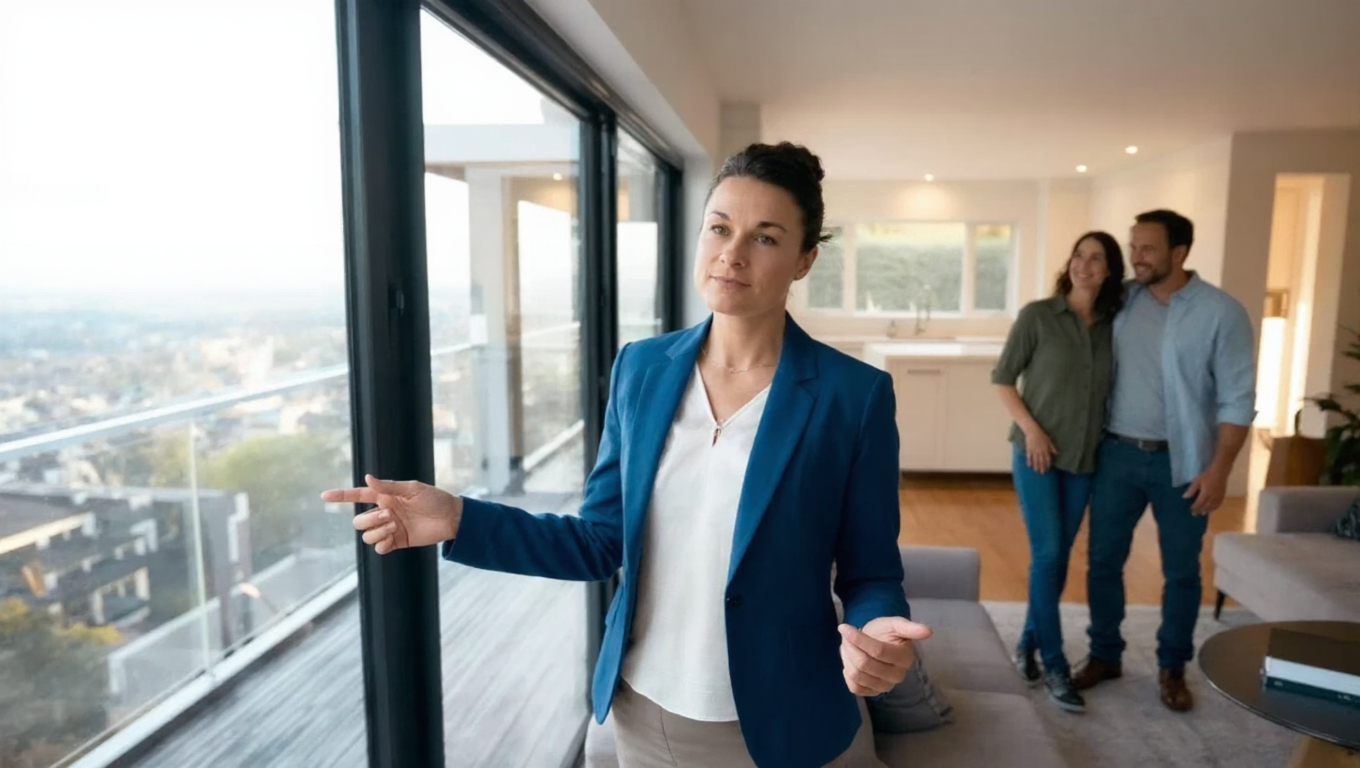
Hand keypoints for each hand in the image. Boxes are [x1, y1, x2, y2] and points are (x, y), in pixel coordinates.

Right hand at [320, 474, 461, 553]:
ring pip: (366, 535)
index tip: (324, 496)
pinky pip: (378, 547)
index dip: (341, 496)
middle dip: (370, 519)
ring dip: (377, 531)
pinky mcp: (398, 542)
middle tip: (390, 516)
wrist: (452, 518)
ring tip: (395, 525)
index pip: (358, 495)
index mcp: (386, 496)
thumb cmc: (435, 499)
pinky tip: (391, 540)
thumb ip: (389, 486)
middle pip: (359, 521)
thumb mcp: (413, 489)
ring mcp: (390, 528)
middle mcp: (384, 512)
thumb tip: (367, 478)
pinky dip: (380, 544)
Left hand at [837, 616, 933, 695]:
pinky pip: (854, 687)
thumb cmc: (885, 632)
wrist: (877, 642)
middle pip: (864, 664)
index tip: (844, 627)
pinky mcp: (873, 693)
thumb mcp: (895, 624)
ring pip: (856, 675)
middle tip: (846, 636)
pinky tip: (851, 661)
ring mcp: (885, 687)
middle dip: (850, 647)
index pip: (878, 651)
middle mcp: (897, 676)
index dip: (858, 639)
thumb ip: (910, 628)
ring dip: (847, 657)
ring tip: (848, 646)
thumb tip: (929, 632)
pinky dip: (847, 672)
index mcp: (904, 658)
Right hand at [1023, 427, 1056, 472]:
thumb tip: (1056, 453)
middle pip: (1041, 461)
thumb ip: (1052, 447)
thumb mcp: (1049, 441)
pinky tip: (1029, 466)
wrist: (1033, 431)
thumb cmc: (1042, 435)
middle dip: (1042, 467)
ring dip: (1036, 466)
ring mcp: (1034, 450)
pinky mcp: (1029, 449)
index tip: (1048, 468)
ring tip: (1036, 470)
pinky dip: (1029, 461)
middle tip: (1042, 473)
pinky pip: (1029, 457)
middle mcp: (1040, 451)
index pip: (1047, 458)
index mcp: (1046, 449)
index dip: (1048, 464)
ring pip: (1035, 460)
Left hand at [1183, 464, 1228, 514]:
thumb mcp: (1197, 481)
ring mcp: (1218, 497)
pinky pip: (1218, 504)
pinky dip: (1214, 508)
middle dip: (1200, 511)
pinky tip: (1212, 509)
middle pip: (1205, 507)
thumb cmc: (1207, 476)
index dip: (1194, 508)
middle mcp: (1212, 498)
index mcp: (1205, 494)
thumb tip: (1185, 497)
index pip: (1199, 504)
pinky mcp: (1222, 496)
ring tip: (1202, 513)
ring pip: (1212, 507)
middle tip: (1195, 514)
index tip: (1190, 511)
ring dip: (1207, 511)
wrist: (1220, 472)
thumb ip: (1191, 490)